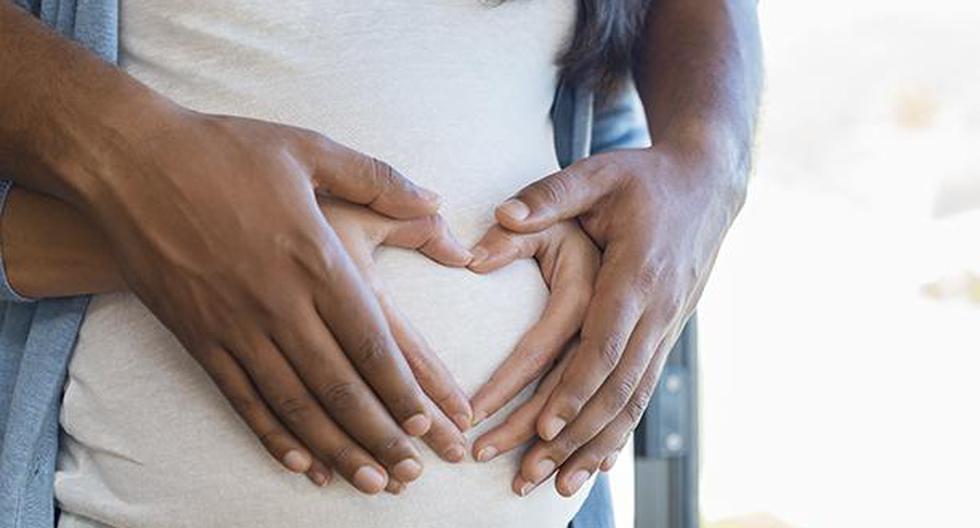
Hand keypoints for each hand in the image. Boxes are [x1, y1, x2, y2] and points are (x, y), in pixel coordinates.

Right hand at [86, 111, 455, 494]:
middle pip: (339, 385)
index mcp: (314, 257)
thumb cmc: (223, 151)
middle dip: (381, 434)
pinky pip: (241, 399)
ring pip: (294, 403)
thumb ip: (379, 179)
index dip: (402, 388)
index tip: (429, 421)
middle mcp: (278, 302)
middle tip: (411, 472)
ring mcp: (234, 325)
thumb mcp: (309, 149)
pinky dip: (272, 436)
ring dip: (336, 448)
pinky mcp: (197, 336)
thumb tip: (436, 201)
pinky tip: (300, 463)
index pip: (371, 340)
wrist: (127, 161)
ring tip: (370, 482)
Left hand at [491, 143, 743, 495]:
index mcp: (637, 273)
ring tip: (556, 487)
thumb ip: (548, 195)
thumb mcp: (597, 173)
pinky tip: (595, 465)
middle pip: (616, 387)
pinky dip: (618, 432)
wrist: (707, 185)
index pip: (605, 343)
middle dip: (573, 437)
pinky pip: (643, 393)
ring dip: (595, 447)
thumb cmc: (644, 178)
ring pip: (632, 401)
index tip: (544, 427)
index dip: (576, 388)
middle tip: (528, 474)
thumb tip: (499, 217)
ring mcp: (666, 327)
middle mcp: (657, 309)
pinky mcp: (665, 335)